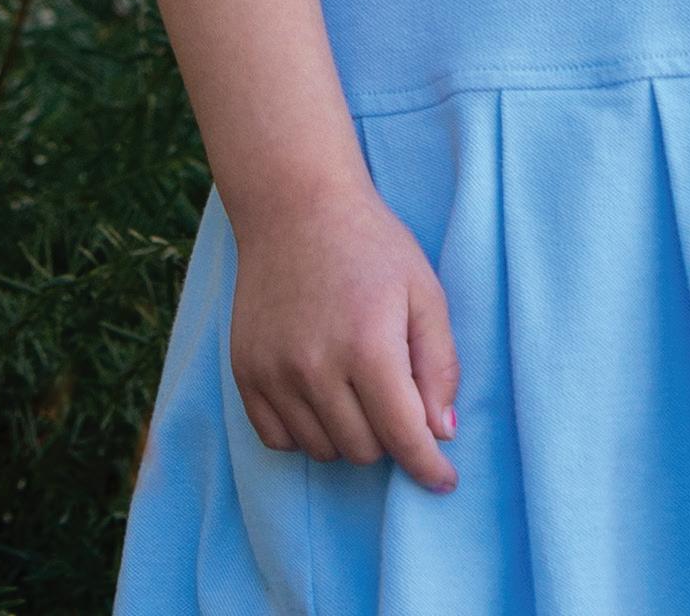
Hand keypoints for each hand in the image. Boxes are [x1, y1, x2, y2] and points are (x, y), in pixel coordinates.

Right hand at [225, 175, 459, 488]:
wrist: (296, 208)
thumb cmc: (371, 246)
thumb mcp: (424, 291)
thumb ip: (439, 364)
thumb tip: (441, 433)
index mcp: (369, 345)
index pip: (403, 434)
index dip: (427, 466)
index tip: (444, 481)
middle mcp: (316, 367)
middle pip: (363, 450)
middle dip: (389, 436)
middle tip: (395, 395)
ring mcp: (275, 373)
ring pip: (322, 450)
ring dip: (349, 434)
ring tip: (357, 386)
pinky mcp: (246, 374)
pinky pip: (278, 440)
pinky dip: (306, 432)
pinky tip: (321, 395)